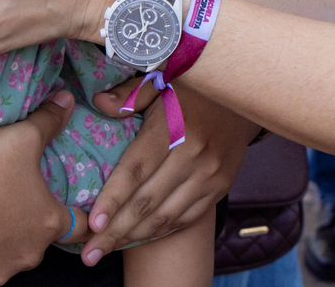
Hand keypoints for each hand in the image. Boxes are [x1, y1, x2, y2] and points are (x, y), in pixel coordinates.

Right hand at [0, 92, 79, 286]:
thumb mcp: (25, 136)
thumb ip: (51, 120)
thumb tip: (68, 99)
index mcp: (49, 223)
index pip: (79, 228)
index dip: (74, 216)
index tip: (62, 207)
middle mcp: (27, 255)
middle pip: (36, 244)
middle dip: (27, 227)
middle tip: (7, 203)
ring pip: (4, 261)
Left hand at [78, 83, 254, 265]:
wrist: (245, 95)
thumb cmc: (195, 87)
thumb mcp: (162, 81)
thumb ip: (130, 96)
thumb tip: (99, 104)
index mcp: (174, 128)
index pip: (136, 170)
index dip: (112, 199)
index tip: (91, 224)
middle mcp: (193, 155)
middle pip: (147, 201)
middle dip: (115, 231)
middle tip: (89, 254)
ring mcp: (210, 175)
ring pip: (166, 216)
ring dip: (134, 238)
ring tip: (107, 251)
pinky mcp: (220, 187)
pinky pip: (186, 218)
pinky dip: (160, 232)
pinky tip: (138, 239)